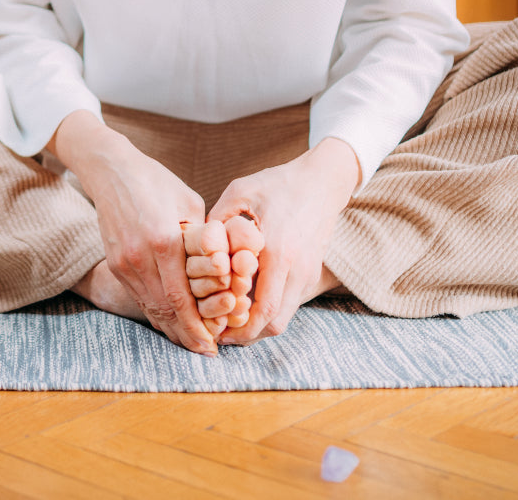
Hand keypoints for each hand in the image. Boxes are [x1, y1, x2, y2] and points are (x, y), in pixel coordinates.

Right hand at [53, 112, 217, 354]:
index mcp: (163, 240)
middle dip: (186, 335)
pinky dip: (156, 313)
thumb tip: (223, 267)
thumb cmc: (157, 181)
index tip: (215, 343)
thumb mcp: (190, 203)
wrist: (111, 170)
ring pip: (149, 307)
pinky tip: (171, 322)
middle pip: (164, 310)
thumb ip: (205, 238)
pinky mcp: (115, 264)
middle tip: (207, 352)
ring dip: (171, 329)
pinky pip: (138, 296)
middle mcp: (140, 257)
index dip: (198, 325)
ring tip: (192, 344)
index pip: (181, 297)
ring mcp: (123, 263)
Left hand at [208, 137, 359, 344]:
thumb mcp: (240, 193)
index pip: (261, 308)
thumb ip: (216, 220)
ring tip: (230, 323)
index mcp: (278, 251)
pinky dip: (269, 312)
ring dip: (258, 327)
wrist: (323, 181)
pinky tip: (248, 305)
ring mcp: (308, 273)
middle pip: (273, 323)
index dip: (237, 327)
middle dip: (245, 335)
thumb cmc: (278, 184)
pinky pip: (290, 305)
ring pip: (284, 319)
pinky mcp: (312, 273)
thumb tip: (194, 245)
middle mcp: (297, 268)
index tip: (213, 328)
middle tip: (220, 334)